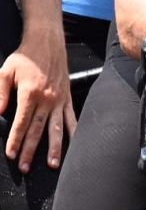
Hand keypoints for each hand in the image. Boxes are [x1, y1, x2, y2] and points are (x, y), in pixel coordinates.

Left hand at [0, 31, 74, 171]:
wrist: (48, 41)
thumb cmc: (26, 56)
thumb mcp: (6, 71)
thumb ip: (0, 93)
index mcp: (30, 93)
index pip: (21, 123)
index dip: (16, 140)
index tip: (12, 154)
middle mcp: (47, 99)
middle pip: (37, 129)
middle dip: (31, 150)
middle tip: (25, 167)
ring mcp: (59, 99)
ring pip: (56, 128)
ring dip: (55, 147)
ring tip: (52, 164)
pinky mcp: (67, 97)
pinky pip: (71, 117)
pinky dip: (73, 131)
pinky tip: (74, 142)